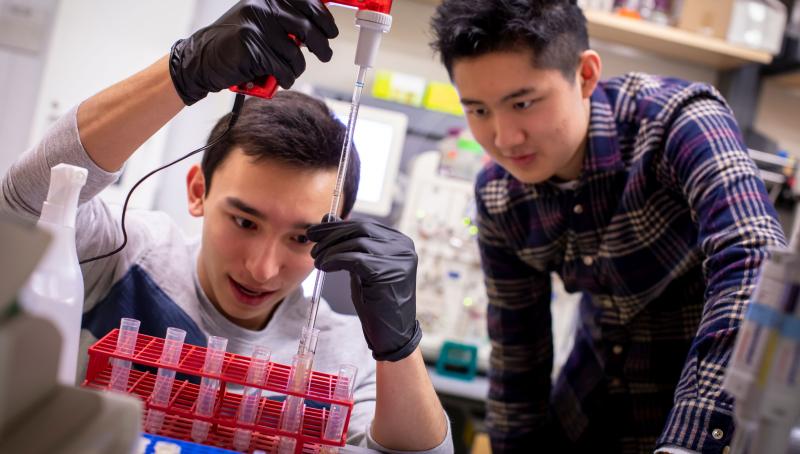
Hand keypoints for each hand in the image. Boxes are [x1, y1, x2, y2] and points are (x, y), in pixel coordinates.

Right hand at [169, 0, 338, 104]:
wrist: (202, 59)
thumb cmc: (236, 42)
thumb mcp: (260, 21)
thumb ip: (286, 18)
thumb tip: (318, 25)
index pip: (308, 3)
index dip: (324, 19)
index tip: (331, 31)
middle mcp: (263, 8)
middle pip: (308, 29)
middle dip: (322, 47)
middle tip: (325, 55)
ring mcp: (257, 28)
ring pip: (296, 55)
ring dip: (297, 68)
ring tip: (287, 71)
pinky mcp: (253, 49)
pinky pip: (283, 70)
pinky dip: (285, 79)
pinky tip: (278, 79)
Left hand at [307, 218, 421, 361]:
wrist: (392, 333)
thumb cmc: (376, 301)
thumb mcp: (360, 267)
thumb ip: (348, 244)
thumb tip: (327, 218)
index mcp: (400, 242)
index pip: (364, 225)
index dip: (337, 226)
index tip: (314, 232)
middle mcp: (404, 247)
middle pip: (361, 229)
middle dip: (331, 235)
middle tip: (312, 244)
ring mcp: (400, 260)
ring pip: (357, 243)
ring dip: (331, 250)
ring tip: (317, 260)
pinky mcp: (390, 273)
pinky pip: (357, 259)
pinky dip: (336, 260)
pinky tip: (325, 267)